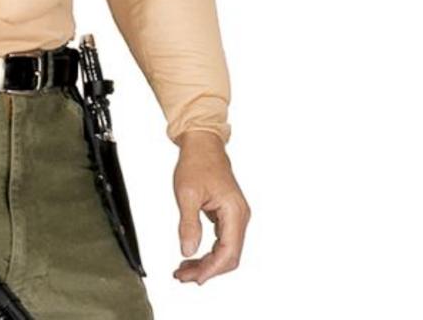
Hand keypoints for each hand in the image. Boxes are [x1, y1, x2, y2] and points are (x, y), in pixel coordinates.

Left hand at [171, 130, 249, 284]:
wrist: (202, 144)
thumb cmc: (196, 163)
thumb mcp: (187, 193)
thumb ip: (188, 224)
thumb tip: (188, 251)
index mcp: (234, 211)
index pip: (228, 252)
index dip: (211, 269)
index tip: (194, 278)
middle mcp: (240, 216)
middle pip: (229, 256)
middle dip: (207, 269)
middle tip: (183, 276)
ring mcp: (236, 216)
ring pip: (226, 250)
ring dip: (207, 262)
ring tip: (184, 270)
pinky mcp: (228, 215)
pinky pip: (222, 241)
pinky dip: (208, 251)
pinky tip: (193, 256)